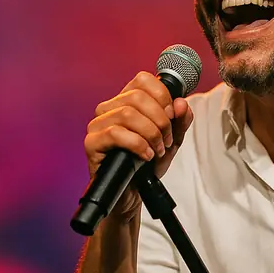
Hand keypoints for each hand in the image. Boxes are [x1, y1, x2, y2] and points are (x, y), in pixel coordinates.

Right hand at [84, 72, 193, 215]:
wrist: (134, 193)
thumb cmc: (149, 164)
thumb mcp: (172, 140)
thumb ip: (180, 121)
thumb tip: (181, 103)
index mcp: (126, 100)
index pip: (143, 79)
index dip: (163, 95)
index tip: (172, 115)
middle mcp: (109, 108)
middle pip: (137, 96)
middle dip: (160, 120)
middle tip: (166, 140)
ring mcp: (97, 124)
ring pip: (128, 114)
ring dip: (151, 134)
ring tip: (157, 150)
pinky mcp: (92, 143)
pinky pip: (115, 133)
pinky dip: (138, 144)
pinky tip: (145, 156)